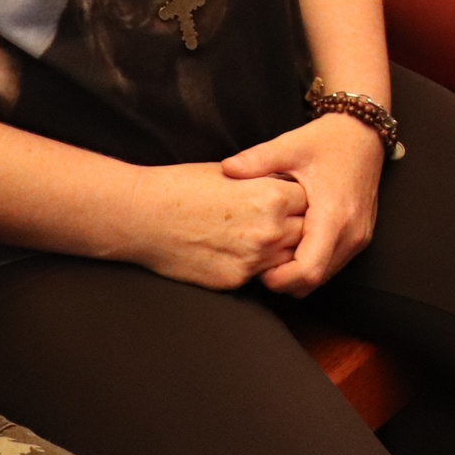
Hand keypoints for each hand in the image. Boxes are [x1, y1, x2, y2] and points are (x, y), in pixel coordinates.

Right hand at [120, 160, 308, 288]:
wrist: (145, 217)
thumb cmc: (184, 186)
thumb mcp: (233, 174)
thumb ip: (264, 184)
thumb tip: (284, 189)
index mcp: (272, 196)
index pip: (309, 200)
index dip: (300, 199)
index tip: (291, 198)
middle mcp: (270, 230)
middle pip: (305, 232)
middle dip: (298, 226)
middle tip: (283, 220)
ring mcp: (255, 259)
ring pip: (287, 258)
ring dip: (281, 249)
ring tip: (261, 237)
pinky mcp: (236, 280)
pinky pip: (260, 274)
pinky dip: (256, 265)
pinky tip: (239, 251)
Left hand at [222, 113, 382, 295]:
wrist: (365, 133)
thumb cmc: (329, 139)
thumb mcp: (291, 145)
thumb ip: (257, 160)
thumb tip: (226, 168)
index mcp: (334, 215)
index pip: (308, 270)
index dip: (280, 279)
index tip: (258, 270)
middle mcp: (351, 233)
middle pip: (314, 281)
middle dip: (285, 281)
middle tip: (261, 264)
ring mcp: (359, 237)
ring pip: (324, 277)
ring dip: (298, 274)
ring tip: (275, 254)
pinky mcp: (360, 237)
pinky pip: (333, 264)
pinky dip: (312, 264)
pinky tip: (294, 244)